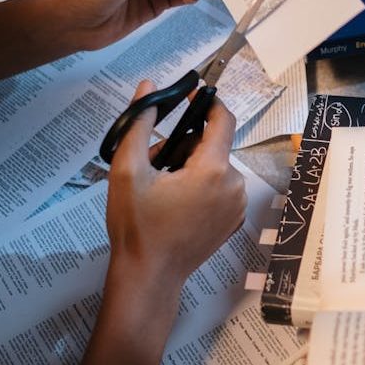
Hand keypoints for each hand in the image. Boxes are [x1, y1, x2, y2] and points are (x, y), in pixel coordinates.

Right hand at [105, 81, 246, 308]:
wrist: (149, 276)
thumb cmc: (137, 226)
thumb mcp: (127, 170)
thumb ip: (138, 123)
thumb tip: (148, 88)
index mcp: (212, 170)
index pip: (223, 120)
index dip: (207, 102)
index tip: (190, 94)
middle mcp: (234, 185)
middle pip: (211, 146)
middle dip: (182, 146)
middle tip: (152, 162)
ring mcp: (237, 205)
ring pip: (215, 167)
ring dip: (190, 167)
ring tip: (160, 187)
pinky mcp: (234, 220)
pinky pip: (220, 188)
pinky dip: (201, 187)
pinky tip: (175, 203)